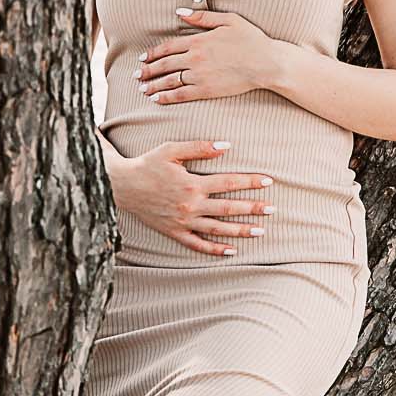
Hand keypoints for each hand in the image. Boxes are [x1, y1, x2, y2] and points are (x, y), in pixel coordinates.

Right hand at [106, 140, 276, 256]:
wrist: (122, 186)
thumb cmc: (148, 164)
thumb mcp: (172, 150)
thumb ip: (200, 147)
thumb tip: (226, 145)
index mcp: (193, 183)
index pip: (229, 182)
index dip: (250, 181)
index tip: (268, 181)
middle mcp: (191, 205)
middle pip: (228, 208)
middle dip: (253, 208)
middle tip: (273, 209)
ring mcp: (183, 221)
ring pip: (218, 229)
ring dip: (241, 230)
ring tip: (261, 231)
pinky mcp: (174, 232)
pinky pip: (198, 244)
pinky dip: (215, 249)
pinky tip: (231, 250)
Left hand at [136, 8, 277, 104]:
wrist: (266, 63)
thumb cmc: (251, 39)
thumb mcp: (228, 20)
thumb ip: (202, 16)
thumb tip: (179, 11)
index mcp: (199, 40)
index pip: (168, 47)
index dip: (153, 53)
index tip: (143, 58)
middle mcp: (195, 58)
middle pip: (164, 65)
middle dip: (147, 70)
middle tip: (136, 75)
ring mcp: (199, 75)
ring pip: (169, 81)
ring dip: (153, 85)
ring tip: (143, 88)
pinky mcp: (206, 90)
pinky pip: (181, 94)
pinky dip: (167, 97)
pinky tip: (158, 99)